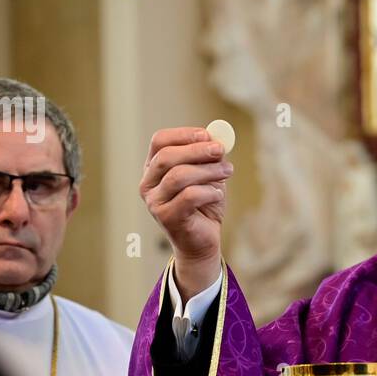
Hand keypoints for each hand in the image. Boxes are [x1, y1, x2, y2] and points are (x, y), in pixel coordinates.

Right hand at [140, 126, 232, 299]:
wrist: (203, 241)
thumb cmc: (204, 205)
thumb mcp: (208, 174)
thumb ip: (209, 156)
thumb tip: (218, 135)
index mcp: (154, 168)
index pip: (159, 141)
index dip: (183, 134)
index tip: (207, 135)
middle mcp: (148, 184)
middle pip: (167, 157)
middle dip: (197, 150)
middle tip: (220, 150)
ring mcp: (154, 202)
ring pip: (179, 176)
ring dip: (208, 170)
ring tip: (227, 171)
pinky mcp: (167, 218)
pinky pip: (189, 197)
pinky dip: (208, 192)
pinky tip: (218, 195)